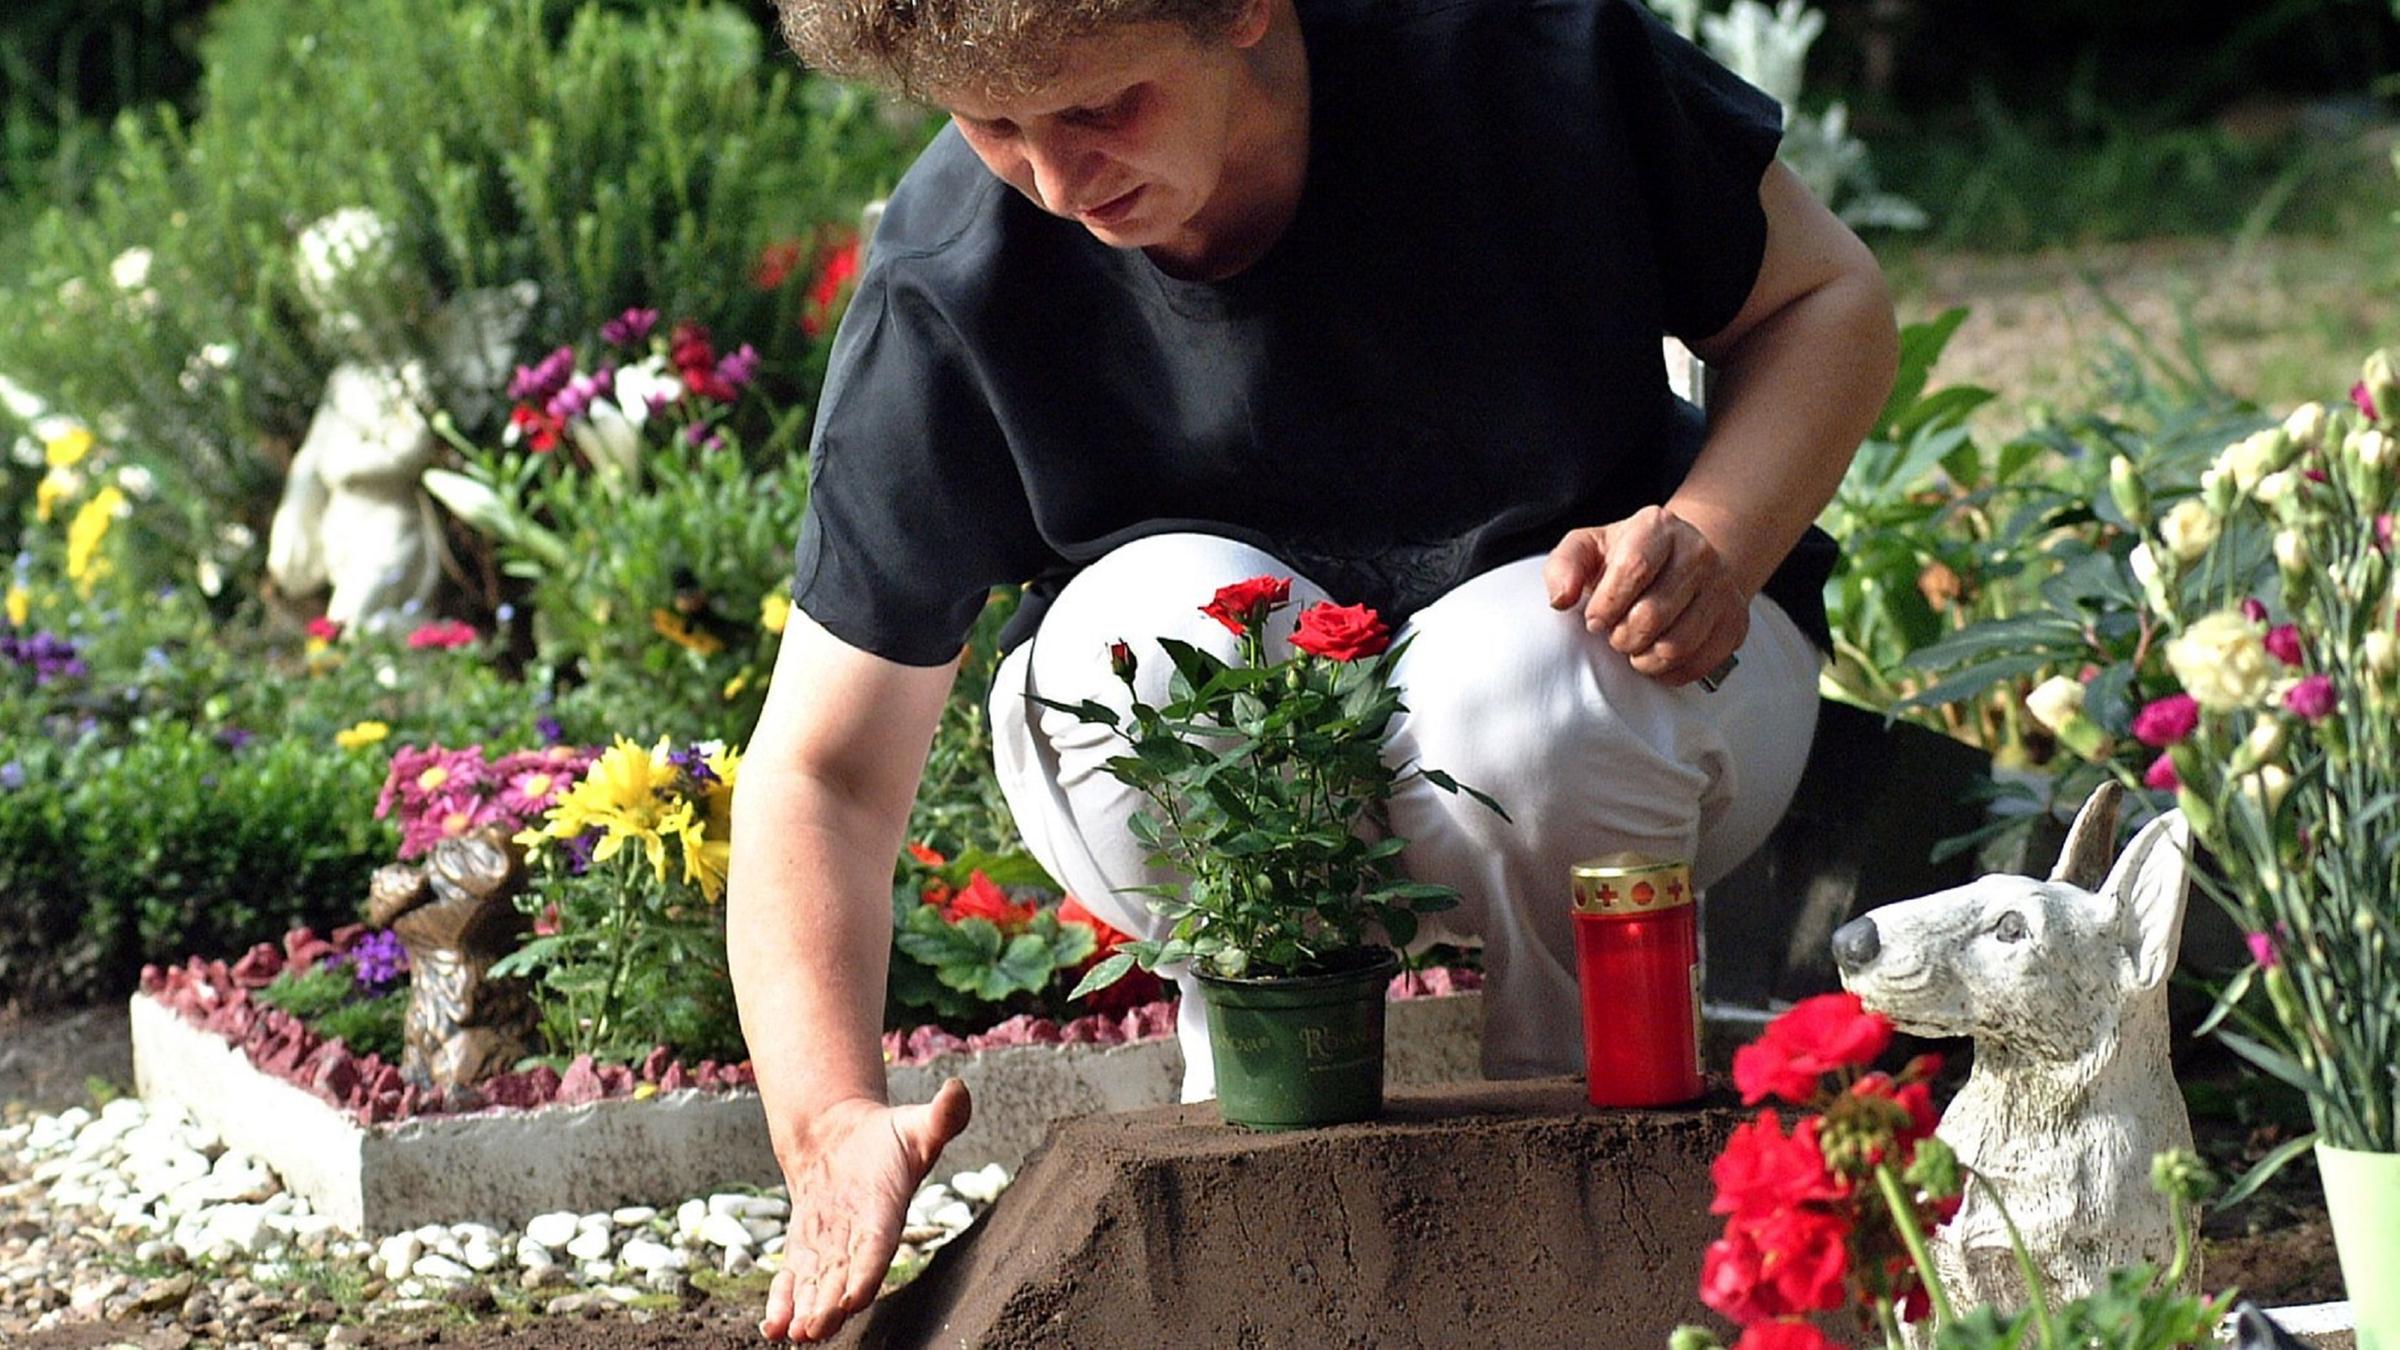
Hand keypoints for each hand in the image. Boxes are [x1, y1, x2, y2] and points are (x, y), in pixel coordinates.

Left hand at [760, 1078, 972, 1342]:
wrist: (850, 1141)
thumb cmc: (891, 1136)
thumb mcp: (918, 1124)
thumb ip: (942, 1117)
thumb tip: (960, 1089)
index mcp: (886, 1215)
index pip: (876, 1249)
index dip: (865, 1273)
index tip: (854, 1297)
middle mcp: (859, 1241)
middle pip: (843, 1279)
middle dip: (829, 1306)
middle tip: (814, 1331)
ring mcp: (830, 1248)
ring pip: (817, 1286)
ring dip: (806, 1311)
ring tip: (794, 1336)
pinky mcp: (805, 1248)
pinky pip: (793, 1279)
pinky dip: (782, 1302)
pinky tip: (772, 1326)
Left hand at [1543, 506, 1750, 686]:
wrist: (1680, 564)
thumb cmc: (1623, 559)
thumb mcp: (1587, 549)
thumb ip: (1563, 567)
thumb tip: (1561, 599)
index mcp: (1658, 527)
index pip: (1633, 569)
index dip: (1606, 605)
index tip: (1594, 620)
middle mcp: (1698, 552)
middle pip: (1652, 614)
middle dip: (1621, 637)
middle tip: (1615, 635)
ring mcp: (1723, 588)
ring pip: (1676, 646)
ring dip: (1643, 659)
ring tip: (1634, 647)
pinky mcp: (1735, 623)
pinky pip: (1698, 664)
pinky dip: (1669, 672)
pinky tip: (1656, 656)